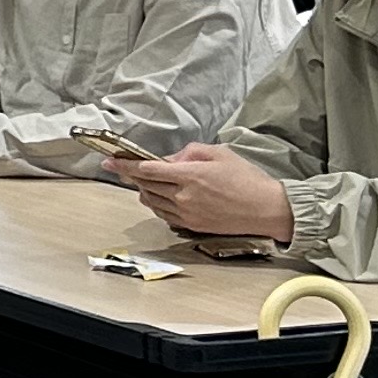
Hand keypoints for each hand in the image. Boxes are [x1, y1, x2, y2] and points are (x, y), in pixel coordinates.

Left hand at [114, 144, 294, 241]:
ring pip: (151, 201)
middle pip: (145, 185)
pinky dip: (156, 204)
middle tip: (119, 168)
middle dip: (129, 175)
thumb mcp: (219, 153)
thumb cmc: (247, 179)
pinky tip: (159, 197)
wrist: (267, 210)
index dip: (125, 164)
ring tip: (144, 181)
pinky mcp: (192, 226)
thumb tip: (169, 158)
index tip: (109, 160)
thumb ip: (189, 152)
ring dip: (143, 190)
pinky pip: (163, 214)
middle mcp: (184, 196)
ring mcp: (186, 213)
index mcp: (190, 175)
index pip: (147, 169)